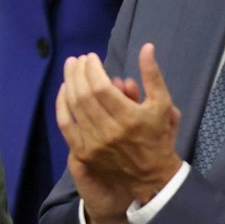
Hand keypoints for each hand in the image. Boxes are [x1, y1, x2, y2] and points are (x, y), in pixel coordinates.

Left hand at [55, 44, 182, 203]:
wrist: (151, 176)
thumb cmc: (158, 136)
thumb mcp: (163, 104)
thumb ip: (152, 75)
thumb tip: (146, 47)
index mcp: (129, 118)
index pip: (101, 86)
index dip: (93, 68)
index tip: (91, 57)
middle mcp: (109, 131)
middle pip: (84, 94)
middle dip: (78, 72)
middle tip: (77, 59)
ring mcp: (94, 144)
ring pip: (73, 107)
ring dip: (69, 84)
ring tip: (70, 68)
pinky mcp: (84, 153)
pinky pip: (66, 125)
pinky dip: (61, 106)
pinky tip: (63, 90)